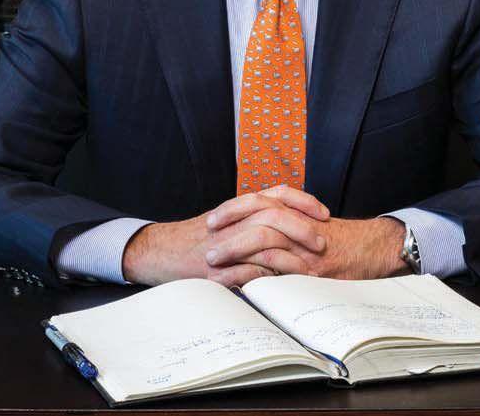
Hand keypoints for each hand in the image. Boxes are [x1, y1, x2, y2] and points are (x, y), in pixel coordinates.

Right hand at [121, 185, 330, 285]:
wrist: (156, 251)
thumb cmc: (192, 239)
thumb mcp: (224, 221)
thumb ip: (250, 219)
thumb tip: (286, 224)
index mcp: (236, 208)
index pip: (275, 194)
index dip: (303, 201)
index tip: (323, 213)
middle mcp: (231, 222)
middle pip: (274, 214)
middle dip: (302, 228)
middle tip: (321, 243)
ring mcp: (223, 245)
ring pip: (264, 241)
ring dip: (290, 256)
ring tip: (308, 269)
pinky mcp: (215, 271)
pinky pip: (247, 271)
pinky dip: (268, 277)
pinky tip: (282, 286)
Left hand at [205, 193, 406, 283]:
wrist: (374, 247)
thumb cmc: (340, 239)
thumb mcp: (309, 223)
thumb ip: (285, 224)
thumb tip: (249, 232)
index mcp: (294, 211)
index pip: (258, 201)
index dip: (233, 209)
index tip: (213, 220)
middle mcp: (298, 224)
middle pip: (257, 216)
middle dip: (229, 230)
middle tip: (208, 244)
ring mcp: (304, 247)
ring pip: (265, 240)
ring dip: (236, 251)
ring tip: (215, 263)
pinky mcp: (311, 269)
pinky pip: (280, 268)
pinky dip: (255, 274)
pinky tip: (237, 281)